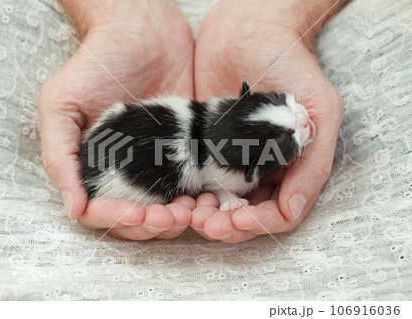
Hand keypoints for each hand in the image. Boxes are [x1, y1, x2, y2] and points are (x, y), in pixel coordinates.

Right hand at [39, 0, 194, 239]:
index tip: (139, 213)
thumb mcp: (62, 103)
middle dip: (155, 224)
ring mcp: (160, 165)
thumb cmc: (96, 63)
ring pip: (169, 210)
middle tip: (173, 216)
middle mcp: (127, 172)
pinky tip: (211, 198)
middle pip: (138, 219)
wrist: (143, 29)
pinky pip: (197, 186)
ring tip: (195, 209)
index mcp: (95, 168)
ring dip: (182, 219)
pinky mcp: (189, 152)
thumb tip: (72, 208)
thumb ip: (60, 154)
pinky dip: (204, 200)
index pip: (103, 213)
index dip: (119, 219)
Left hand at [192, 0, 344, 242]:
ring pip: (220, 202)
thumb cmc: (290, 60)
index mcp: (294, 164)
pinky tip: (177, 196)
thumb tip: (292, 211)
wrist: (248, 25)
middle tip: (204, 224)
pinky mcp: (207, 145)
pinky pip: (197, 178)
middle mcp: (265, 167)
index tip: (234, 222)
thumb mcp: (319, 107)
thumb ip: (315, 160)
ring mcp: (234, 157)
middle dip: (227, 225)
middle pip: (247, 214)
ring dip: (205, 215)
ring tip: (188, 213)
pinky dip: (189, 193)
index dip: (258, 224)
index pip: (279, 213)